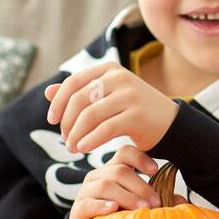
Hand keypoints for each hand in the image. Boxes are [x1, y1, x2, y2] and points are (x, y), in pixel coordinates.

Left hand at [44, 62, 178, 154]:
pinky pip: (105, 129)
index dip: (58, 101)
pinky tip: (84, 148)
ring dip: (76, 134)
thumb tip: (48, 92)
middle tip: (66, 140)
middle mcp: (120, 77)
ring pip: (90, 115)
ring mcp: (130, 95)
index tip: (52, 120)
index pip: (73, 82)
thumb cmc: (134, 111)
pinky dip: (90, 140)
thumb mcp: (107, 97)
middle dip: (67, 122)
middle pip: (79, 99)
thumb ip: (80, 93)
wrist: (171, 124)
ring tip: (73, 148)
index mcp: (110, 69)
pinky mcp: (137, 115)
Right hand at [67, 144, 161, 218]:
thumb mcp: (141, 208)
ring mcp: (86, 192)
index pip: (125, 153)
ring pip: (105, 184)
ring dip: (127, 197)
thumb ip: (159, 201)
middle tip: (155, 203)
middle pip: (118, 170)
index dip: (140, 158)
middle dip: (140, 186)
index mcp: (114, 171)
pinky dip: (102, 206)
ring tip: (142, 210)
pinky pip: (89, 203)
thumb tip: (181, 201)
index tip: (155, 171)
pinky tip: (114, 210)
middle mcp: (98, 176)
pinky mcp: (78, 209)